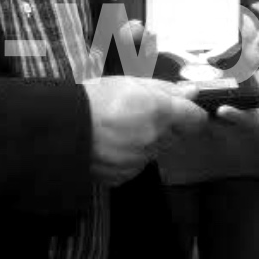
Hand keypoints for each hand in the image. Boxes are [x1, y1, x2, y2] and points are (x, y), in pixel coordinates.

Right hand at [83, 76, 207, 184]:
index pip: (195, 119)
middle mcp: (155, 140)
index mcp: (160, 113)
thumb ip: (165, 89)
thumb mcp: (130, 82)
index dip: (191, 114)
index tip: (182, 110)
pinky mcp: (125, 176)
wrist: (63, 127)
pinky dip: (130, 155)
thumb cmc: (95, 98)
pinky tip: (111, 143)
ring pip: (155, 150)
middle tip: (139, 112)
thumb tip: (192, 93)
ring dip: (146, 140)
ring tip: (119, 127)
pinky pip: (137, 164)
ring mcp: (140, 160)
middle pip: (174, 135)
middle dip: (164, 125)